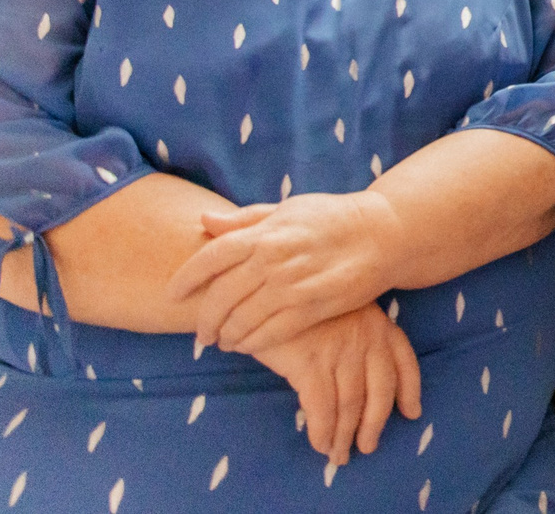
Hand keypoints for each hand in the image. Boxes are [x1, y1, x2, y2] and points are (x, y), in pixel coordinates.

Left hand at [170, 192, 399, 355]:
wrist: (382, 234)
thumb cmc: (331, 219)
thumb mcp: (287, 209)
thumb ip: (245, 219)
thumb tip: (203, 221)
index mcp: (264, 232)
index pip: (210, 257)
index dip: (185, 278)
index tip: (173, 294)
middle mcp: (274, 259)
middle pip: (221, 296)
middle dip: (205, 319)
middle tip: (201, 333)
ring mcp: (292, 285)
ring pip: (242, 320)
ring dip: (227, 335)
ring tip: (224, 341)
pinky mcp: (312, 307)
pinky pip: (270, 334)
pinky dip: (252, 343)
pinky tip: (248, 344)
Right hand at [251, 304, 422, 464]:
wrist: (267, 285)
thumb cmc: (302, 299)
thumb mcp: (341, 308)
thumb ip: (356, 334)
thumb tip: (362, 374)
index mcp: (378, 324)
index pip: (404, 361)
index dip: (409, 390)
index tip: (412, 412)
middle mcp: (365, 339)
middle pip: (379, 393)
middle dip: (374, 425)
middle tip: (368, 447)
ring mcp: (340, 352)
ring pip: (350, 406)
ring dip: (345, 436)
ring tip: (339, 455)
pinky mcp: (310, 365)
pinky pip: (322, 410)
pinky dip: (323, 432)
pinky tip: (319, 444)